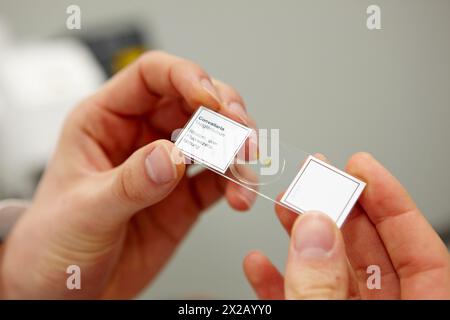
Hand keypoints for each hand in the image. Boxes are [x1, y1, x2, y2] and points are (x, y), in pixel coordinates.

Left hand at [0, 51, 256, 298]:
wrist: (64, 291)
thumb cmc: (53, 243)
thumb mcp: (83, 211)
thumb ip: (129, 183)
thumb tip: (173, 156)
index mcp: (106, 121)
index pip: (151, 77)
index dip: (186, 77)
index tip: (211, 101)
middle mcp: (141, 136)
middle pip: (193, 102)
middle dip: (224, 113)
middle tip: (240, 135)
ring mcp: (167, 166)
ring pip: (214, 138)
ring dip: (236, 149)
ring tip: (243, 173)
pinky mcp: (184, 197)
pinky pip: (218, 179)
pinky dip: (236, 183)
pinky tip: (240, 195)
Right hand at [243, 153, 449, 298]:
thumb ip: (323, 289)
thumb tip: (315, 231)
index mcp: (417, 318)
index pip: (420, 253)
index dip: (393, 204)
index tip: (363, 168)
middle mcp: (383, 318)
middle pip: (369, 254)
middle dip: (337, 209)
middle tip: (315, 177)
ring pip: (330, 274)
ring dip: (302, 238)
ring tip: (283, 207)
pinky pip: (299, 302)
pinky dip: (276, 282)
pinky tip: (259, 262)